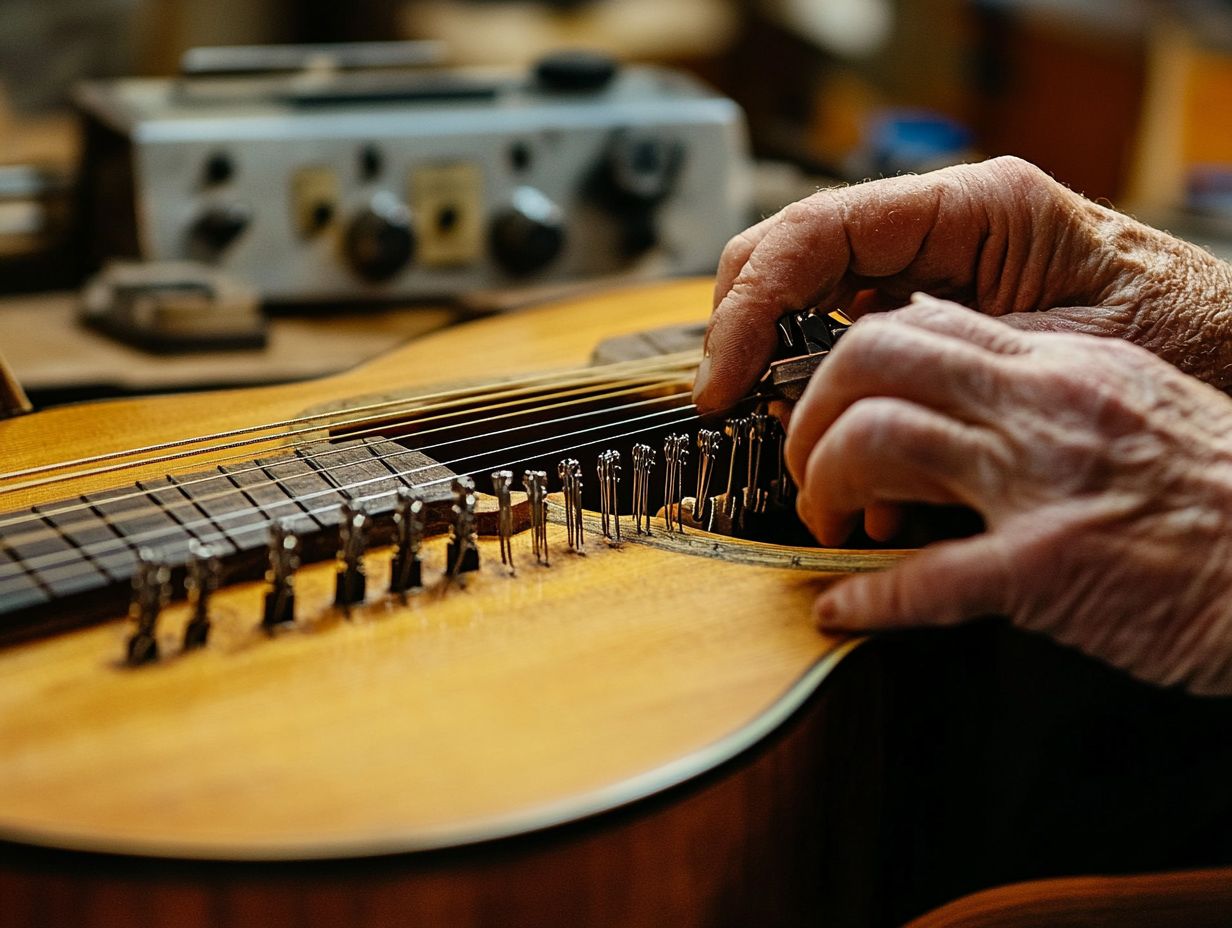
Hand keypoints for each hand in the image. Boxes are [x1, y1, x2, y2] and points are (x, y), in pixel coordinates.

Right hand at [694, 156, 1231, 413]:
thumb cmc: (1182, 339)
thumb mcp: (1063, 350)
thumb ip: (951, 369)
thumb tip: (845, 426)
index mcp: (974, 209)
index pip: (815, 233)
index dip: (748, 305)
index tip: (723, 380)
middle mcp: (941, 231)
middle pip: (790, 258)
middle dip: (745, 334)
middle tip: (729, 407)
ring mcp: (931, 272)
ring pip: (807, 304)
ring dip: (784, 378)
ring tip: (795, 449)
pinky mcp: (933, 316)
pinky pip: (848, 347)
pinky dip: (832, 404)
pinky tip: (854, 461)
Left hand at [790, 295, 1231, 695]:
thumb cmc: (1220, 494)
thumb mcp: (1132, 402)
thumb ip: (1042, 382)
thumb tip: (952, 365)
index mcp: (1061, 364)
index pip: (914, 324)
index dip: (844, 365)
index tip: (824, 406)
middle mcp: (1042, 406)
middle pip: (874, 360)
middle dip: (812, 413)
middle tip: (807, 466)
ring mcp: (1042, 481)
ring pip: (878, 442)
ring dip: (824, 486)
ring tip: (826, 528)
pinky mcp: (1051, 566)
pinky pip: (928, 576)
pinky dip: (867, 597)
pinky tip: (841, 609)